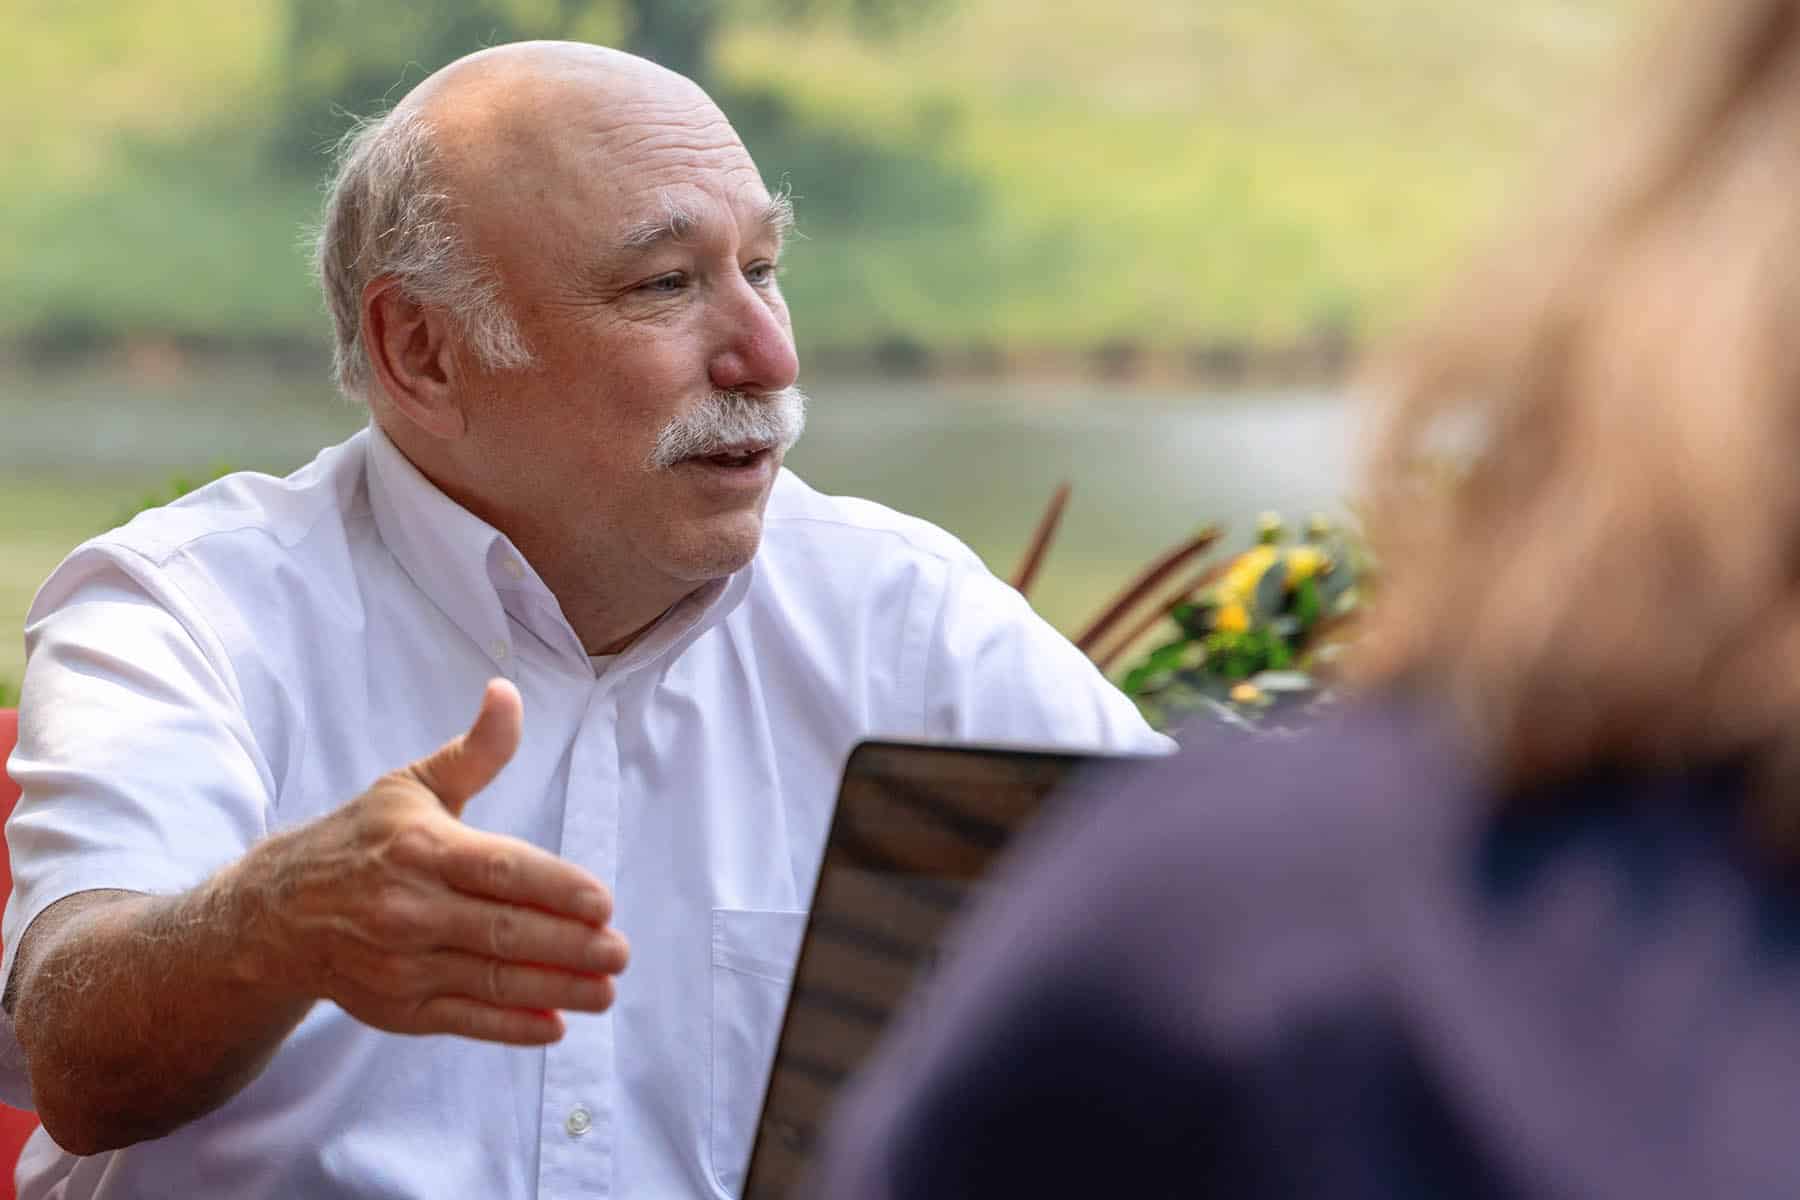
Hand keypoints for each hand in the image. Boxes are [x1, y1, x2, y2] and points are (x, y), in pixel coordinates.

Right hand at [234, 679, 627, 1044]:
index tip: (604, 903)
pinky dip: (511, 1027)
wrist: (277, 914)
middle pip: (503, 932)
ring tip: (605, 990)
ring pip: (491, 981)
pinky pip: (464, 1020)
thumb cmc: (362, 841)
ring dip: (555, 990)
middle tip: (620, 952)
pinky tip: (556, 1026)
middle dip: (570, 946)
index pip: (501, 870)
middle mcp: (409, 909)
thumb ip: (475, 750)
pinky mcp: (397, 1008)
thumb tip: (507, 693)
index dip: (556, 888)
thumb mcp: (413, 785)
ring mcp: (401, 964)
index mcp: (422, 849)